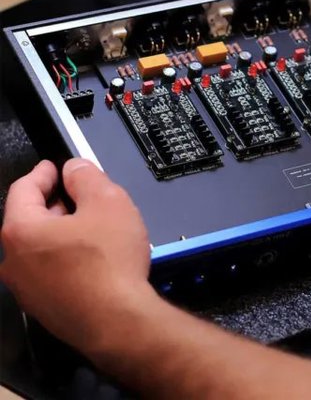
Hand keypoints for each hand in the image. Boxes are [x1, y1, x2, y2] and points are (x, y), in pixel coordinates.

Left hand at [0, 159, 154, 355]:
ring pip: (41, 248)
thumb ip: (86, 177)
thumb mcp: (107, 202)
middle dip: (56, 204)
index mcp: (21, 230)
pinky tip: (95, 260)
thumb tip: (74, 169)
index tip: (56, 167)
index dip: (43, 173)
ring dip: (63, 233)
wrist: (118, 321)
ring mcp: (27, 290)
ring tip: (95, 229)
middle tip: (84, 197)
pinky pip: (51, 272)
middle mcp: (13, 262)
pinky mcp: (44, 310)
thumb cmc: (110, 260)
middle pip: (30, 220)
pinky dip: (67, 258)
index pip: (23, 189)